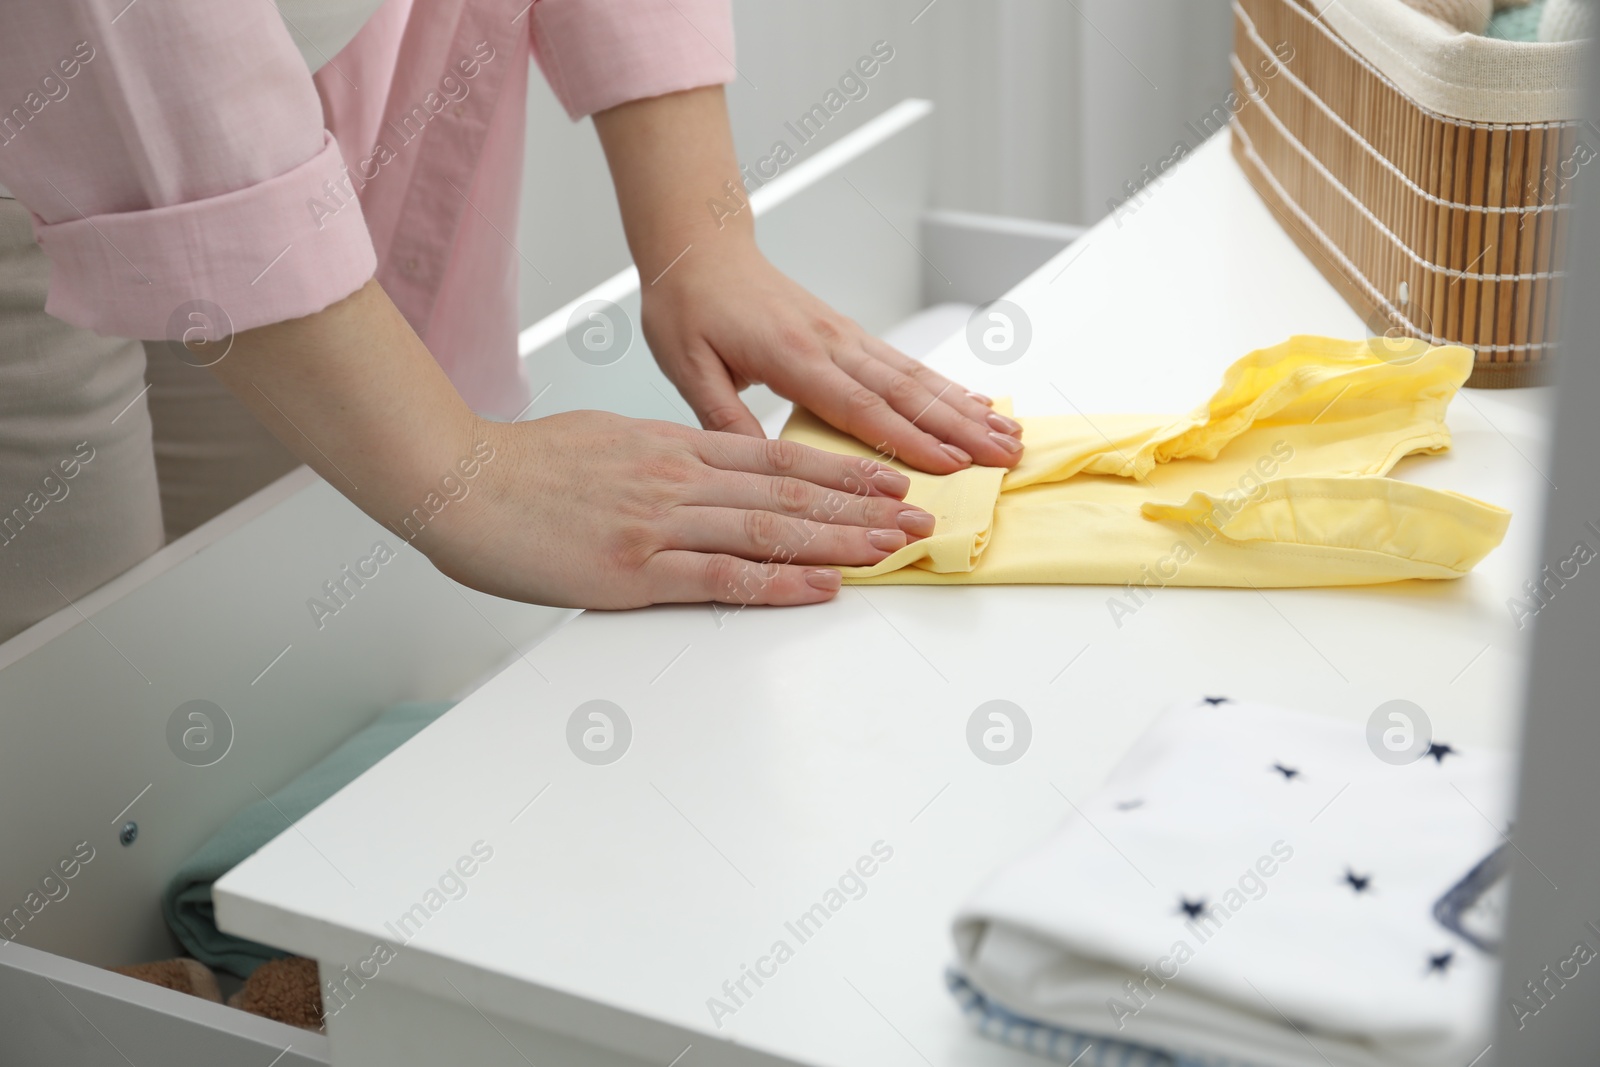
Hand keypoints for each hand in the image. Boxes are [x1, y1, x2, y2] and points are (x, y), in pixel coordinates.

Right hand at [426, 411, 935, 608]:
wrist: (457, 481)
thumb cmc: (522, 467)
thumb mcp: (607, 441)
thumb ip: (662, 457)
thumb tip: (702, 470)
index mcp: (672, 447)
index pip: (776, 458)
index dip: (839, 471)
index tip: (883, 480)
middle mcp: (678, 478)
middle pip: (790, 491)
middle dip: (862, 505)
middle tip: (917, 516)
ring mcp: (659, 522)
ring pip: (771, 529)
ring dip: (841, 541)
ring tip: (894, 549)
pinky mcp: (634, 569)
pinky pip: (722, 577)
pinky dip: (780, 582)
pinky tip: (822, 587)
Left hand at [641, 246, 1023, 474]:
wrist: (698, 248)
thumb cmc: (688, 306)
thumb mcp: (687, 367)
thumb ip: (723, 417)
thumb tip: (758, 466)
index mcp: (792, 356)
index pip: (859, 406)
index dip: (907, 439)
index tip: (951, 465)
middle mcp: (830, 342)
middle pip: (906, 392)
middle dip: (960, 428)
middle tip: (1005, 458)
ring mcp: (845, 335)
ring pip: (916, 377)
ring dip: (966, 408)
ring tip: (1008, 435)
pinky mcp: (848, 333)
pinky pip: (904, 364)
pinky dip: (946, 386)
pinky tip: (976, 403)